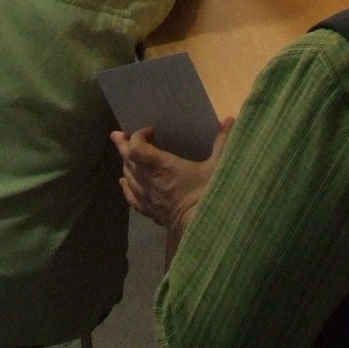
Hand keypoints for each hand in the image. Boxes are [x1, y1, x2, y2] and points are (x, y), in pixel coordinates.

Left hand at [111, 120, 233, 231]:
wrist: (205, 229)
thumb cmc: (209, 195)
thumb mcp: (219, 166)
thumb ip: (223, 142)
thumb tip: (231, 118)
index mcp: (162, 166)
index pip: (137, 148)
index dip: (138, 136)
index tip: (150, 131)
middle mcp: (150, 181)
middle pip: (128, 160)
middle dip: (123, 146)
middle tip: (118, 135)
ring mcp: (148, 198)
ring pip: (128, 177)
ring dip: (125, 164)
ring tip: (125, 155)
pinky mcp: (151, 212)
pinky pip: (132, 198)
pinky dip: (127, 187)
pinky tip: (125, 183)